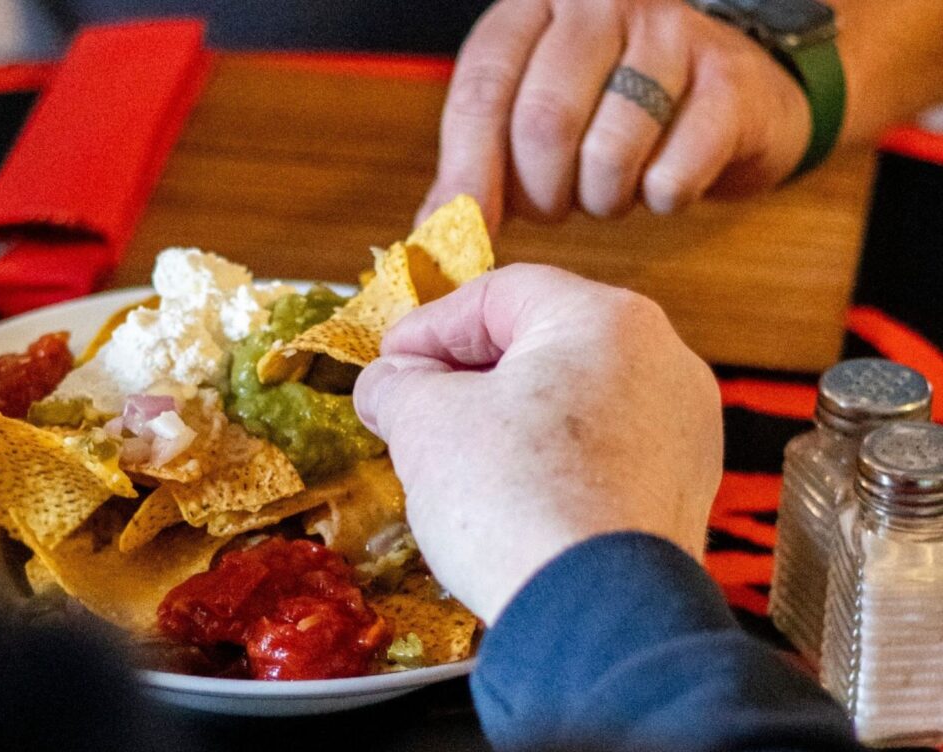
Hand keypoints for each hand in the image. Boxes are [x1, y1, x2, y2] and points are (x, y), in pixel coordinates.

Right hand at [354, 265, 722, 623]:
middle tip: (413, 404)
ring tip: (452, 453)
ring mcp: (684, 428)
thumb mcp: (426, 424)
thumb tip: (386, 384)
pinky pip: (605, 450)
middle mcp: (663, 360)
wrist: (592, 616)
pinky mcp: (682, 488)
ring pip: (576, 397)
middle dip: (468, 372)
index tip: (389, 362)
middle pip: (543, 342)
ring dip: (509, 416)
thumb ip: (398, 386)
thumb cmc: (516, 500)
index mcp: (607, 319)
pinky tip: (507, 493)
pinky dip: (552, 458)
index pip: (499, 295)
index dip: (430, 326)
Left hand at [421, 0, 810, 228]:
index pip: (482, 89)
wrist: (733, 95)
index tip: (463, 228)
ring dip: (601, 201)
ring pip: (608, 153)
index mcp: (534, 7)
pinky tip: (663, 181)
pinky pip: (673, 174)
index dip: (468, 170)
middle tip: (553, 206)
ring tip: (608, 189)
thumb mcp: (532, 116)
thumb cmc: (613, 110)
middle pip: (543, 123)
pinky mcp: (730, 81)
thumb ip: (479, 165)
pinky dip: (660, 199)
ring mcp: (672, 33)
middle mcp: (601, 3)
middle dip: (540, 194)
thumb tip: (432, 233)